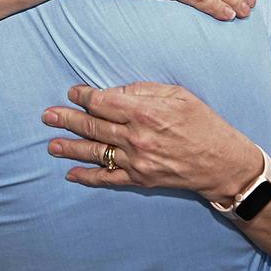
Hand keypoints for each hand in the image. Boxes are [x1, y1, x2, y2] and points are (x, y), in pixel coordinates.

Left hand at [43, 83, 264, 203]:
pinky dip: (88, 177)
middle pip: (93, 126)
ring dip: (70, 148)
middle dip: (67, 119)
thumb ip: (144, 91)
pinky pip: (108, 178)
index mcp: (144, 111)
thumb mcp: (178, 95)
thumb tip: (115, 92)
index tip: (73, 93)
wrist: (222, 162)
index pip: (103, 102)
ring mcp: (136, 161)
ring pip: (95, 152)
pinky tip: (72, 174)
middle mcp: (136, 137)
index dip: (84, 96)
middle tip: (47, 116)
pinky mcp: (140, 179)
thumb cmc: (204, 123)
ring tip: (51, 144)